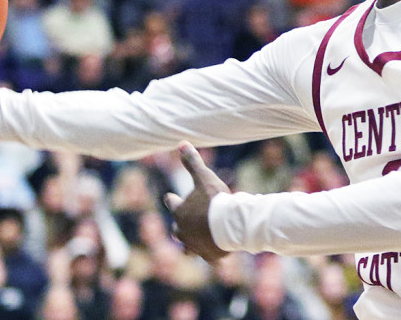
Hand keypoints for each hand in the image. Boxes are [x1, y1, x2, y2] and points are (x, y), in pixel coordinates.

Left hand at [165, 142, 230, 263]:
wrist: (230, 225)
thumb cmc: (215, 200)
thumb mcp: (204, 177)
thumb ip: (192, 162)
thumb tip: (181, 142)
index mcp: (180, 212)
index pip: (172, 203)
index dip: (173, 199)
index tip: (170, 197)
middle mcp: (183, 231)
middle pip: (176, 229)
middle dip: (178, 226)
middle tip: (179, 224)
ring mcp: (195, 245)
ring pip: (187, 248)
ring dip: (189, 244)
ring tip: (191, 245)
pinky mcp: (209, 256)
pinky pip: (208, 257)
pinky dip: (211, 255)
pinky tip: (215, 255)